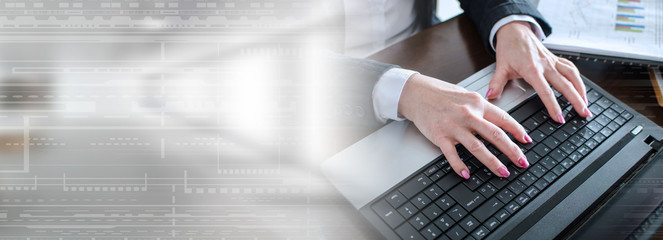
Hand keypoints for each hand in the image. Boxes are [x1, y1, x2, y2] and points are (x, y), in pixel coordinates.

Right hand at [399, 73, 530, 178]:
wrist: (416, 93)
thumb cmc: (440, 93)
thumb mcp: (466, 95)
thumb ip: (481, 108)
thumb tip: (497, 121)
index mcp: (477, 103)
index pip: (503, 118)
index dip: (517, 131)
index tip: (526, 141)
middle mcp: (467, 114)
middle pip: (495, 135)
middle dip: (512, 151)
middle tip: (522, 162)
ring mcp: (453, 126)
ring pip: (477, 147)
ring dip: (492, 162)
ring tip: (502, 172)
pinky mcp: (440, 136)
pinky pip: (452, 154)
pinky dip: (459, 166)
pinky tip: (466, 174)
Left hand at [488, 22, 591, 122]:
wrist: (515, 30)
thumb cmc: (509, 48)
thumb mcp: (501, 66)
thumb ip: (496, 82)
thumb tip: (490, 95)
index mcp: (532, 69)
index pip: (545, 91)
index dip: (553, 106)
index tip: (559, 118)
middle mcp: (546, 65)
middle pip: (565, 85)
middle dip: (576, 101)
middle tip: (584, 114)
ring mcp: (552, 61)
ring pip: (572, 76)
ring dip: (581, 90)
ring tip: (586, 104)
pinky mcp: (555, 59)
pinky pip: (570, 68)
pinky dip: (578, 78)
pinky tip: (581, 88)